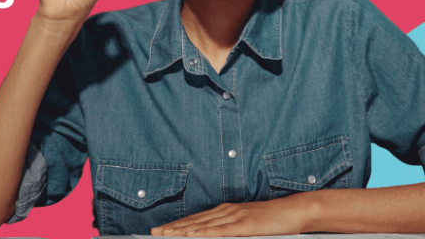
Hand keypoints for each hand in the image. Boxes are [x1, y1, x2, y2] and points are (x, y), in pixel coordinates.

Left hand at [150, 196, 310, 236]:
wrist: (294, 211)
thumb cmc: (271, 221)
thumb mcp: (246, 225)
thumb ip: (229, 230)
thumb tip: (210, 236)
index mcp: (224, 211)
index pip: (195, 220)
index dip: (176, 226)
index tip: (160, 230)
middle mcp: (225, 211)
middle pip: (194, 222)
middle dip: (172, 228)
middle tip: (154, 233)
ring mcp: (235, 217)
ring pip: (203, 226)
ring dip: (182, 231)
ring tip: (166, 235)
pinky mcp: (245, 224)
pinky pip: (221, 230)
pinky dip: (204, 233)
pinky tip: (191, 235)